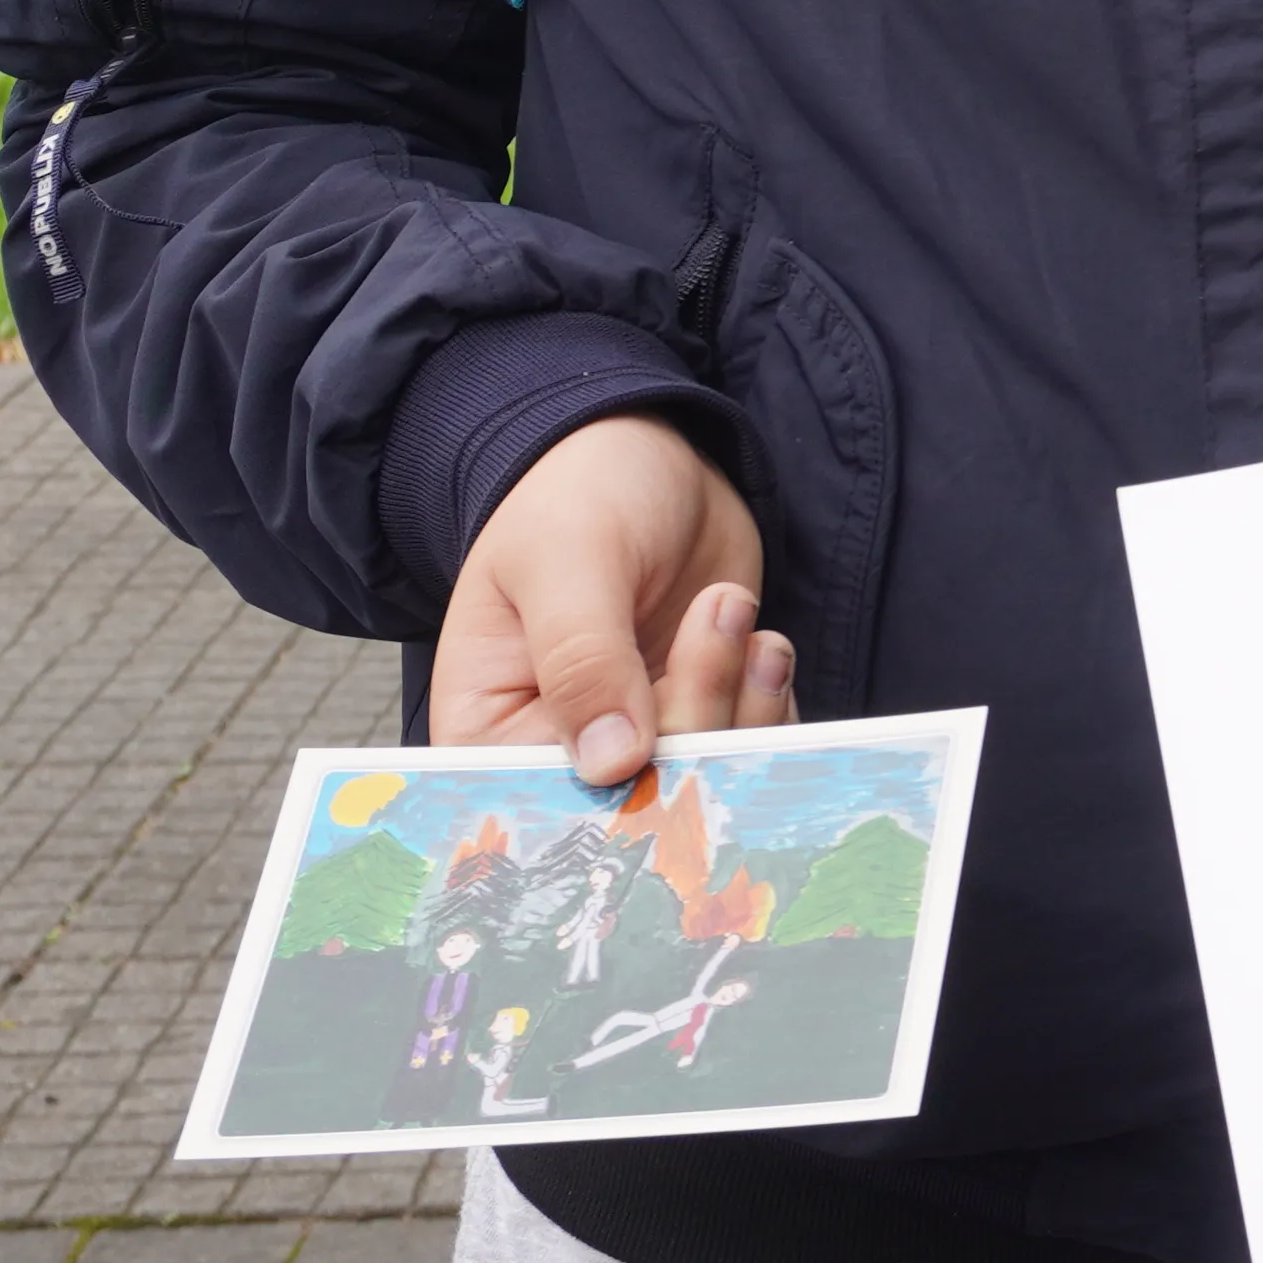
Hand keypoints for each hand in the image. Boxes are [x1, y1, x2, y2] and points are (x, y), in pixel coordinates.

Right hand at [435, 415, 793, 783]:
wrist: (644, 453)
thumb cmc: (577, 495)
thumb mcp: (566, 561)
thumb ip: (584, 659)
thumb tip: (614, 764)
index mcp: (489, 734)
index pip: (546, 808)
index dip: (614, 797)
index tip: (667, 741)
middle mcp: (562, 755)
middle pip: (645, 798)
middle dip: (699, 714)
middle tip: (718, 615)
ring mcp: (642, 738)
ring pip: (712, 779)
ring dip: (746, 703)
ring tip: (734, 608)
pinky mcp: (704, 716)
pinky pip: (755, 753)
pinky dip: (773, 707)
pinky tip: (762, 643)